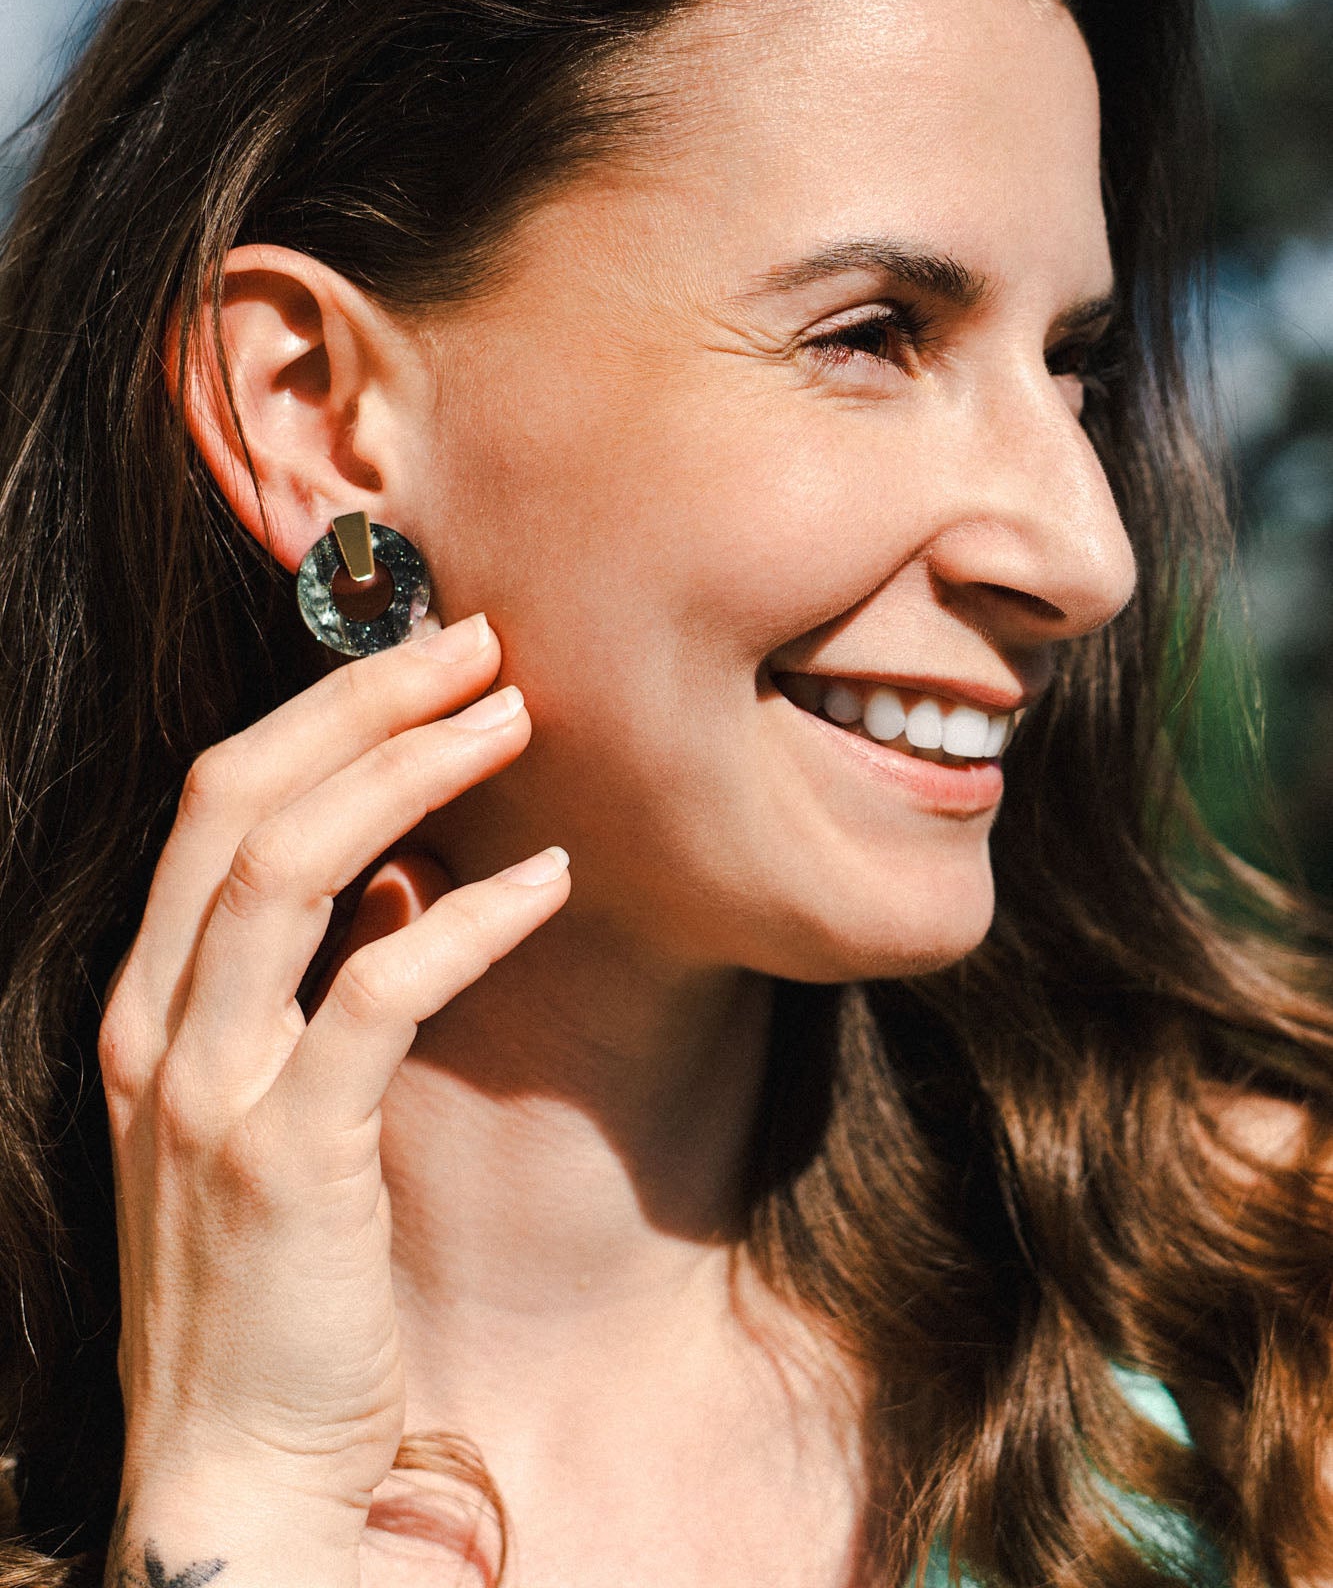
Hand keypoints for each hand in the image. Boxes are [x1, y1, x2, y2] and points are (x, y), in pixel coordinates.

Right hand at [98, 612, 568, 1564]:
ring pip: (291, 868)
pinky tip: (547, 878)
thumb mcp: (270, 1114)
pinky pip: (379, 993)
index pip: (211, 803)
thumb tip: (397, 870)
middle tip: (476, 641)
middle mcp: (154, 1029)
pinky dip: (466, 919)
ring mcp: (207, 1091)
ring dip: (408, 770)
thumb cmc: (272, 1286)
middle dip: (358, 699)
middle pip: (241, 800)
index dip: (318, 707)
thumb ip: (308, 986)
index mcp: (145, 1004)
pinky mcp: (287, 1159)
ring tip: (513, 715)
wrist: (240, 1475)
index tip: (421, 655)